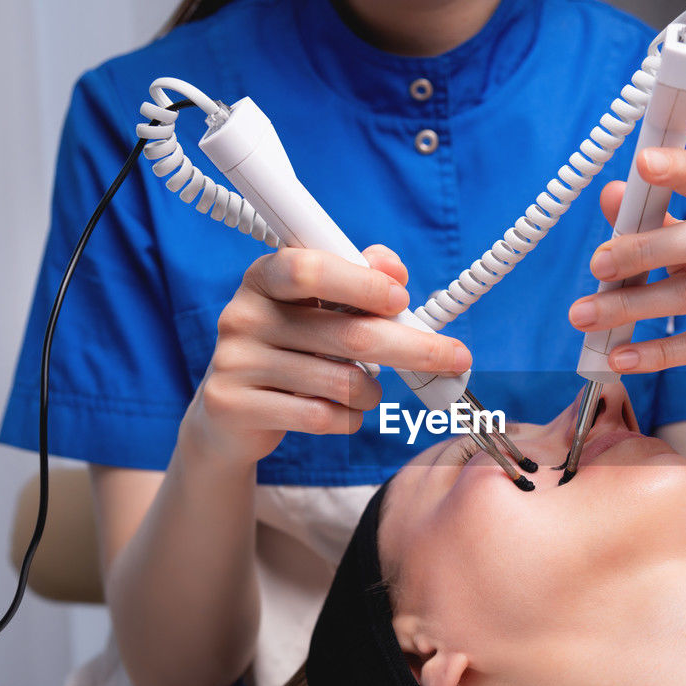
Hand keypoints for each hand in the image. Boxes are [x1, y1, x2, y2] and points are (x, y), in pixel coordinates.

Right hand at [182, 245, 472, 466]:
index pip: (310, 268)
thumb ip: (359, 279)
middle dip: (413, 348)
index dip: (362, 283)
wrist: (231, 413)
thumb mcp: (319, 307)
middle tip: (454, 358)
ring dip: (373, 391)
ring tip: (366, 389)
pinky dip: (349, 418)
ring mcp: (235, 362)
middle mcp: (243, 314)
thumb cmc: (291, 348)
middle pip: (347, 334)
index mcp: (265, 276)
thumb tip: (394, 267)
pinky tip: (343, 412)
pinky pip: (321, 417)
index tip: (403, 299)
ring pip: (342, 383)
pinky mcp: (236, 406)